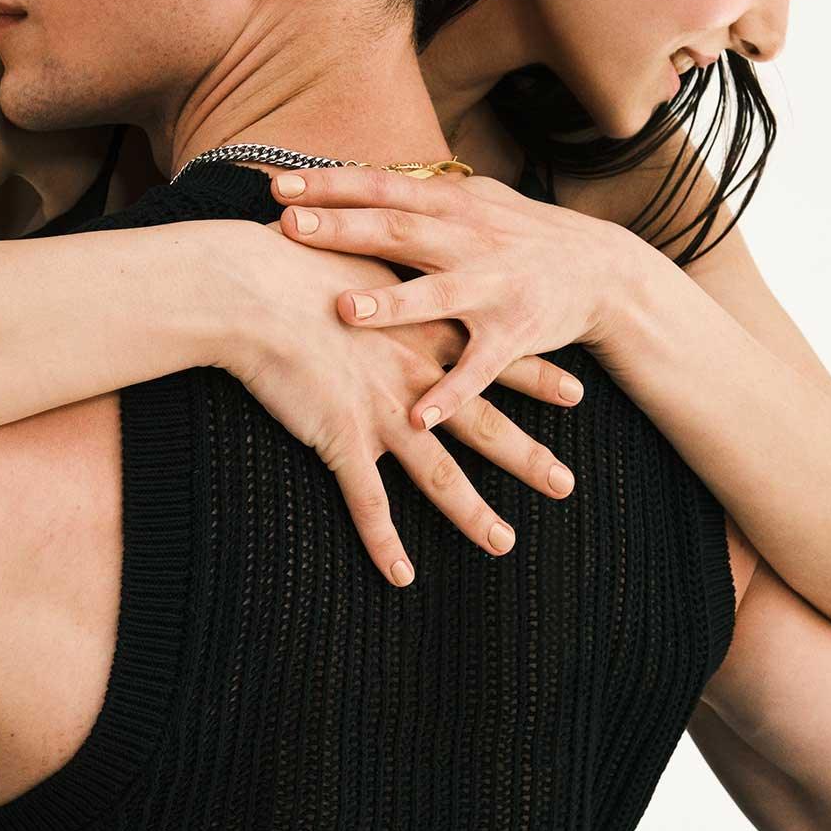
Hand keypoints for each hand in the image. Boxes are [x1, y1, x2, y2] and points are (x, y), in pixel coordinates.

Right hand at [206, 218, 582, 588]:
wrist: (253, 286)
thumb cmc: (296, 261)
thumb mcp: (356, 254)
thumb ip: (383, 275)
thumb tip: (390, 269)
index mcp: (419, 329)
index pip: (489, 356)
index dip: (534, 376)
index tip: (577, 392)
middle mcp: (412, 373)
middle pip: (482, 422)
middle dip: (527, 457)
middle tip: (567, 485)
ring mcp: (380, 408)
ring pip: (438, 472)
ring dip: (471, 512)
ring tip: (504, 543)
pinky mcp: (340, 435)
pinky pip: (367, 501)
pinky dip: (383, 541)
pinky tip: (400, 576)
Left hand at [270, 165, 625, 429]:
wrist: (603, 270)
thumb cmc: (522, 233)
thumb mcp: (477, 200)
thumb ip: (421, 193)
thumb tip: (358, 176)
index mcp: (454, 205)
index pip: (384, 187)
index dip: (333, 186)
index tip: (281, 186)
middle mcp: (470, 241)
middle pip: (398, 229)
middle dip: (342, 229)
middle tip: (289, 227)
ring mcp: (493, 288)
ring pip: (435, 296)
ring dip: (390, 305)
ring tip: (343, 312)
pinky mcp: (516, 336)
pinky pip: (479, 369)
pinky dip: (451, 394)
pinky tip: (419, 417)